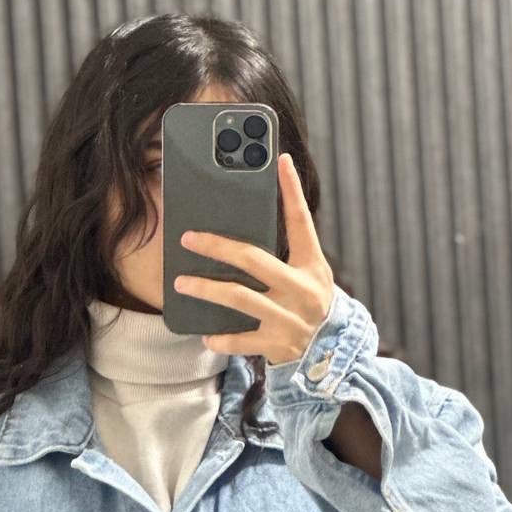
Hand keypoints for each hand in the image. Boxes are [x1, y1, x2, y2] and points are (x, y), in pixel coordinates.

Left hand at [172, 151, 334, 365]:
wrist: (330, 352)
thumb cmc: (307, 300)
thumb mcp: (308, 272)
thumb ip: (286, 247)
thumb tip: (251, 213)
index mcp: (312, 266)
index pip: (301, 222)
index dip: (291, 190)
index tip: (279, 159)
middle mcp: (303, 290)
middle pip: (254, 260)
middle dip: (217, 247)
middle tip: (188, 238)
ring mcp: (289, 319)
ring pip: (239, 298)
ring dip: (206, 289)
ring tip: (181, 283)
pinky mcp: (277, 345)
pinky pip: (241, 340)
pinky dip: (221, 337)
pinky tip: (205, 334)